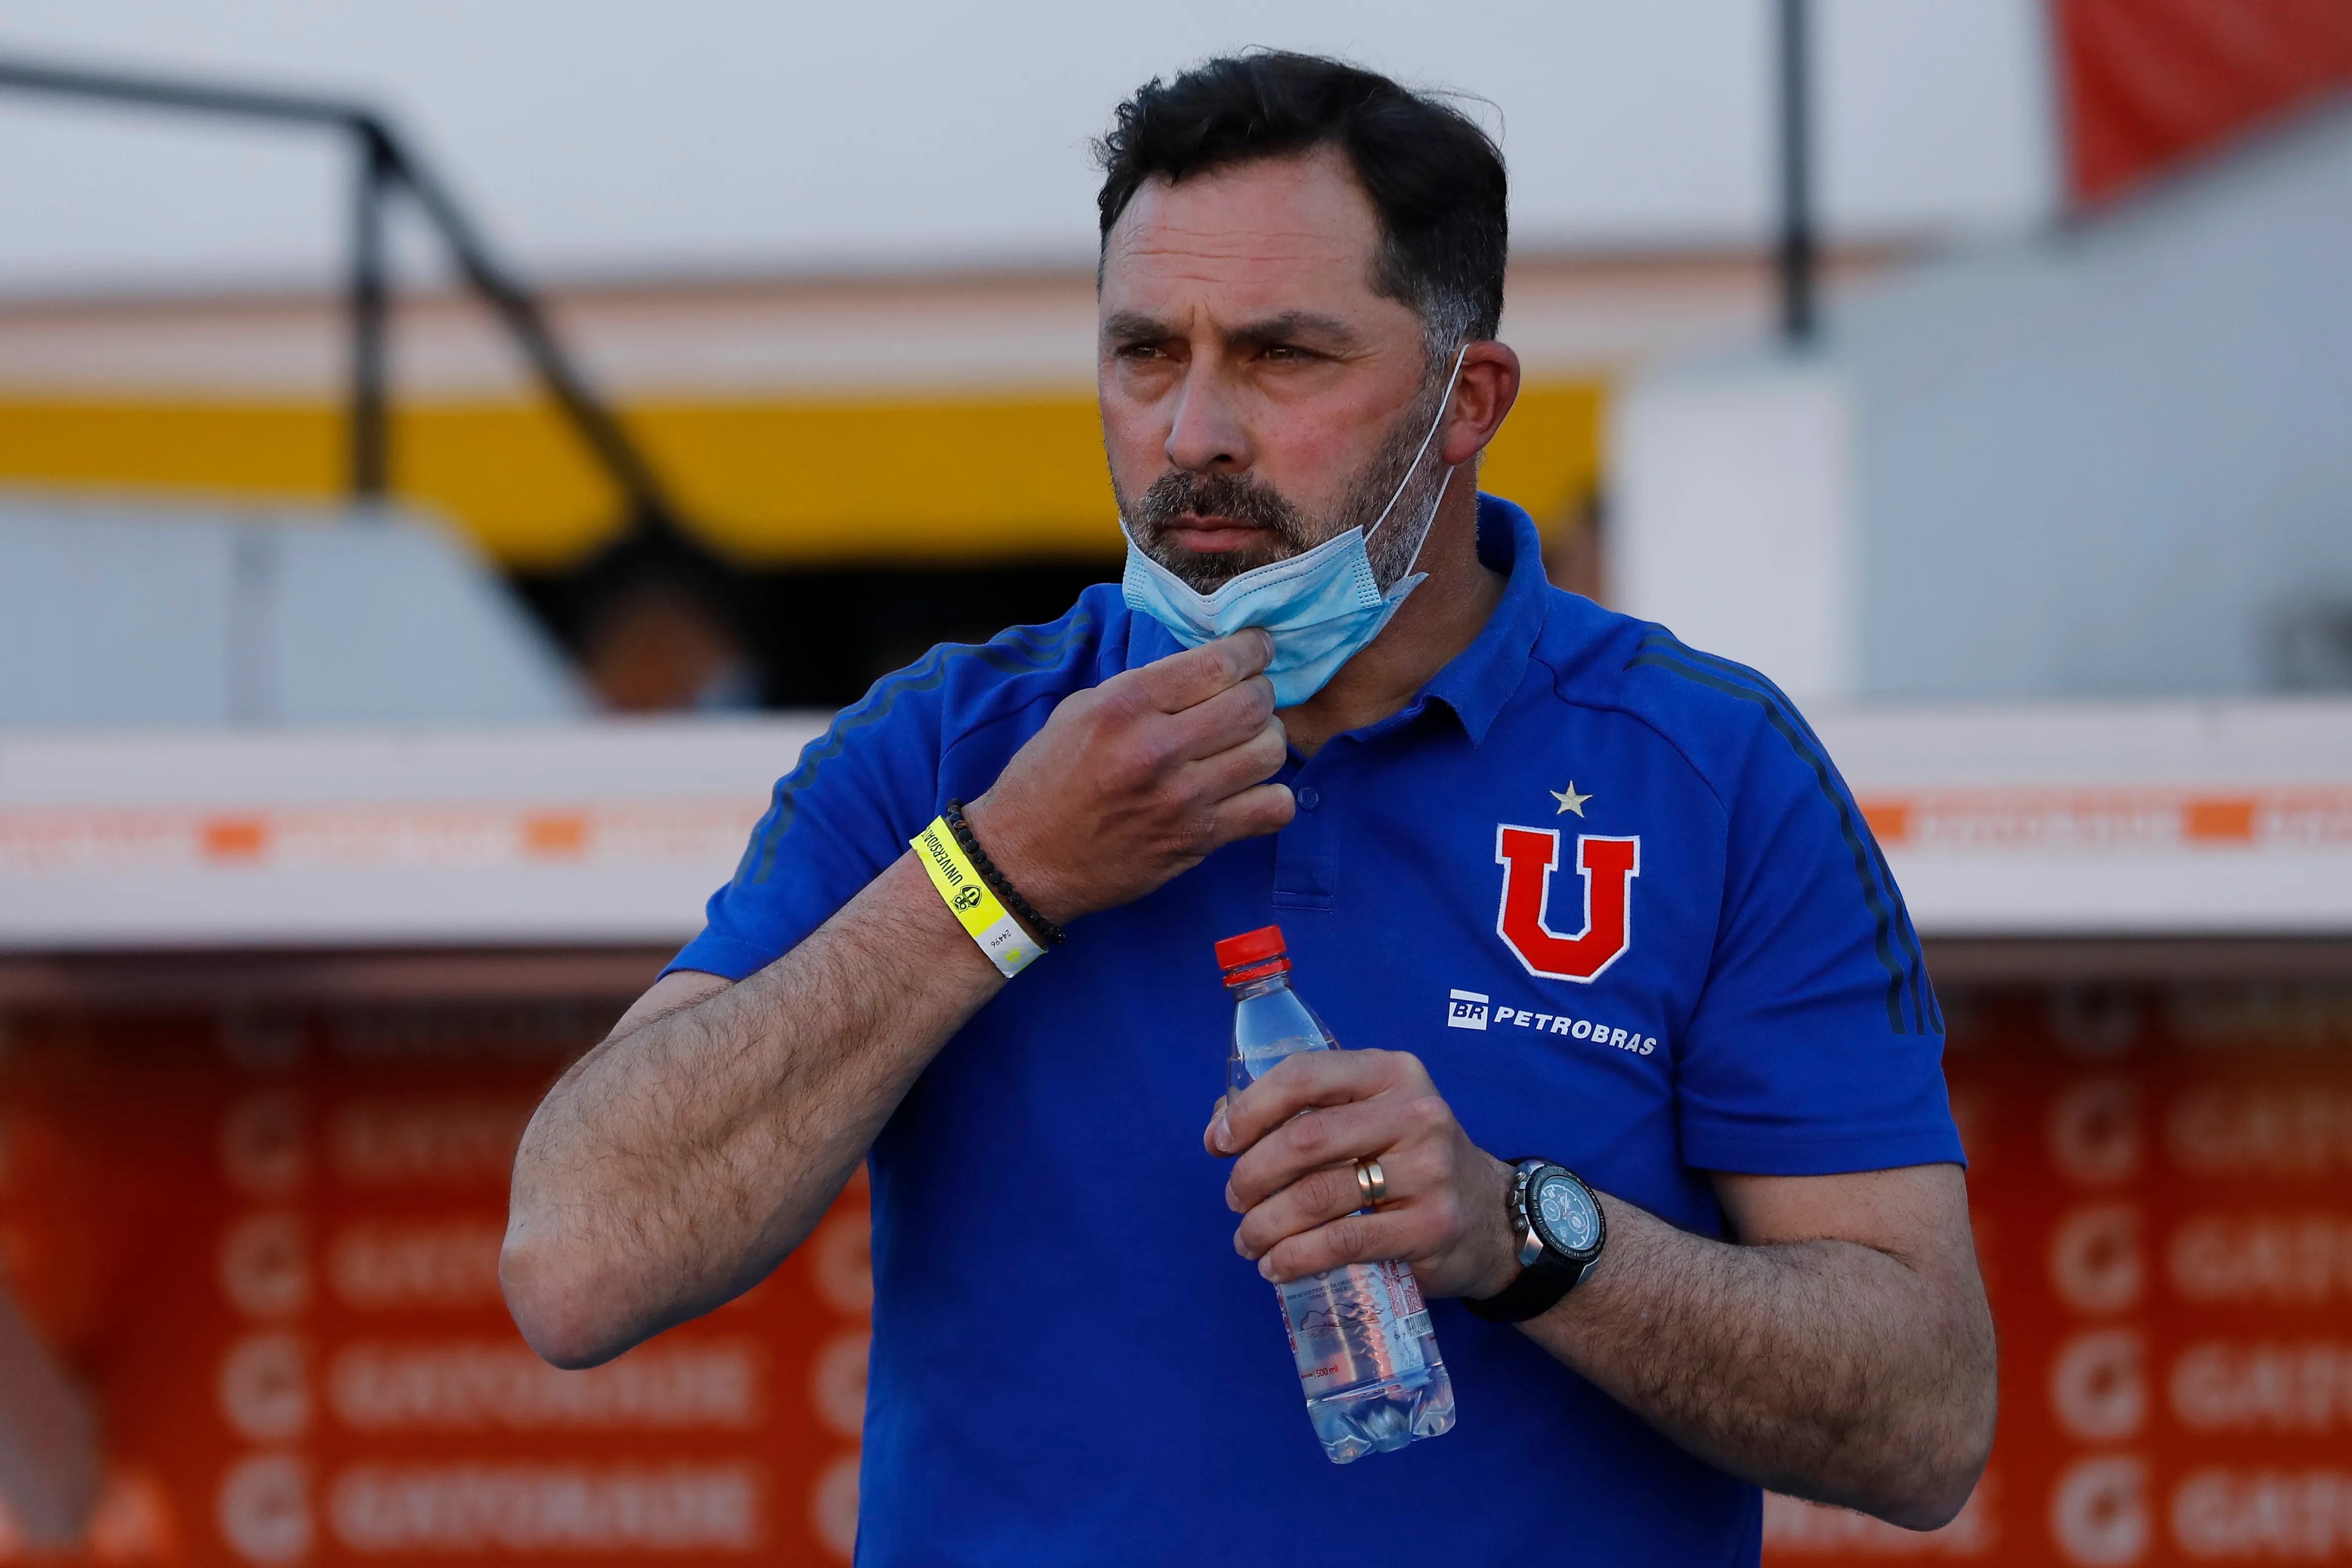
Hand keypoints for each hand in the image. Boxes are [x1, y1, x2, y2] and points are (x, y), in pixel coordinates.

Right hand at [963, 630, 1291, 923]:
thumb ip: (1144, 688)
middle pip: (1253, 704)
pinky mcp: (1196, 841)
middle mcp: (1157, 750)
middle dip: (1262, 693)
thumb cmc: (1047, 779)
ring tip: (1249, 742)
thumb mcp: (1081, 711)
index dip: (1253, 649)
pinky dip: (1272, 796)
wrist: (1024, 860)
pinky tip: (1251, 791)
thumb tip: (1207, 670)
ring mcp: (1182, 800)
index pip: (1218, 664)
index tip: (1258, 648)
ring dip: (1268, 740)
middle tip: (1250, 697)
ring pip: (1270, 752)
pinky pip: (1271, 809)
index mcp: (1125, 706)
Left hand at [1207, 1049, 1520, 1299]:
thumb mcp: (1370, 1116)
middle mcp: (1415, 1112)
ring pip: (1317, 1195)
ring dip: (1265, 1223)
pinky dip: (1295, 1257)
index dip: (1249, 1109)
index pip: (1303, 1075)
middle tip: (1234, 1200)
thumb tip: (1220, 1126)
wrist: (1489, 1216)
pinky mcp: (1430, 1226)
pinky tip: (1275, 1265)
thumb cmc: (1409, 1160)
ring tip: (1247, 1239)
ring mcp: (1428, 1170)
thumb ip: (1303, 1111)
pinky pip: (1342, 1241)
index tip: (1218, 1143)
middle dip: (1251, 1174)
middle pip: (1304, 1139)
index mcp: (1391, 1072)